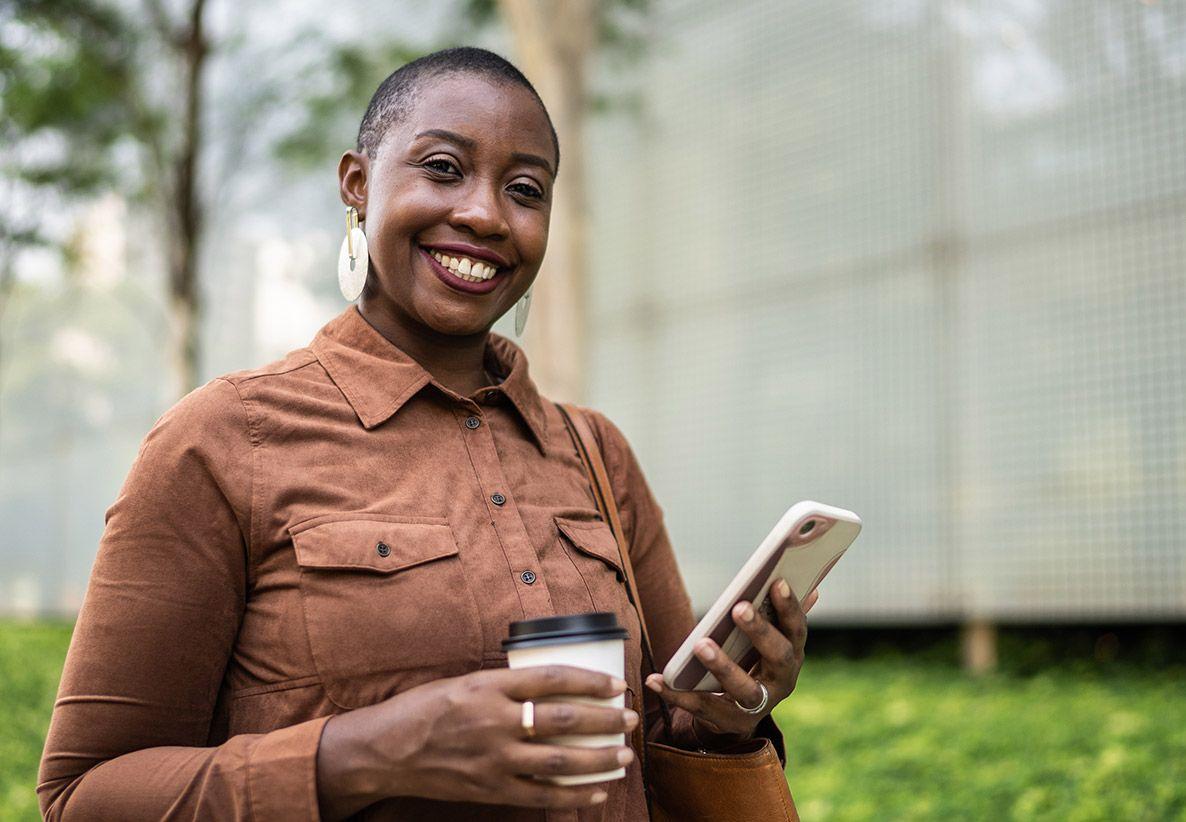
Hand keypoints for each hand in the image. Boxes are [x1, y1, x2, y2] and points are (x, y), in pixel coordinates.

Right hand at [316, 666, 638, 817]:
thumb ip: (505, 685)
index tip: (615, 682)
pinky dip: (573, 795)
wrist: (384, 751)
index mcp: (488, 686)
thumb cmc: (423, 709)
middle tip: (630, 718)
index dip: (589, 680)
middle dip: (604, 719)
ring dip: (599, 758)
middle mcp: (494, 721)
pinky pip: (541, 795)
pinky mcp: (489, 790)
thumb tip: (552, 685)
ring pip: (560, 760)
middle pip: (564, 719)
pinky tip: (596, 791)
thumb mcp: (464, 682)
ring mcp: (493, 759)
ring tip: (625, 754)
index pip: (551, 678)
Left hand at [645, 579, 817, 740]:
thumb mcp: (771, 642)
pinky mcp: (729, 721)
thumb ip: (783, 618)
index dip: (790, 607)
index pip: (797, 629)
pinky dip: (677, 694)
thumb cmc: (754, 664)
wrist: (740, 715)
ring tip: (700, 644)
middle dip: (760, 631)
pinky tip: (655, 679)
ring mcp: (758, 705)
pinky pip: (702, 708)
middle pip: (778, 656)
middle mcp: (782, 682)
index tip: (777, 581)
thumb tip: (812, 589)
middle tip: (738, 608)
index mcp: (792, 655)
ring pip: (744, 688)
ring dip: (723, 665)